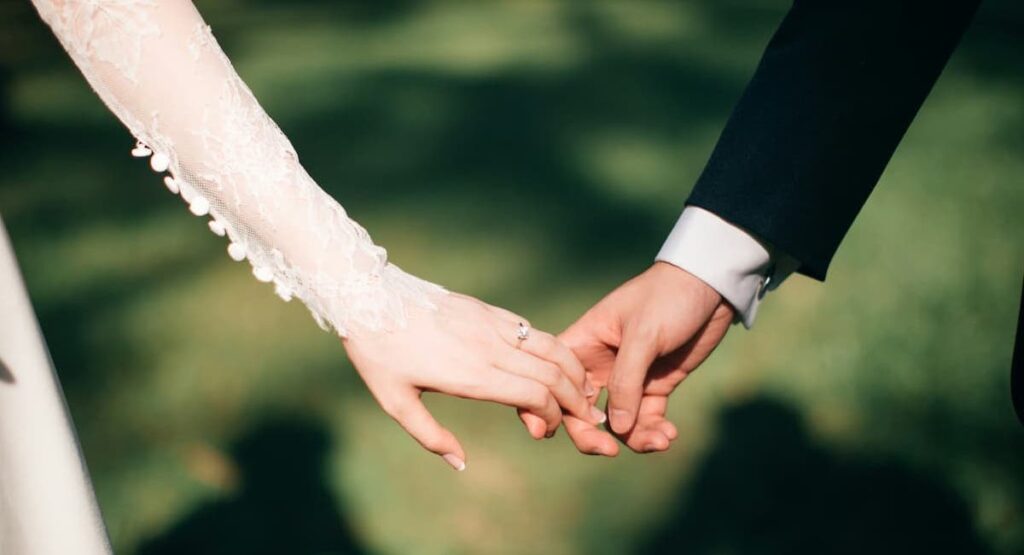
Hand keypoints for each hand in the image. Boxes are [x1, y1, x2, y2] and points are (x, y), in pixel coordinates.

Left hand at [342, 292, 605, 469]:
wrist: (369, 297)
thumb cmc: (379, 354)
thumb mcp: (395, 402)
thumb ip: (430, 436)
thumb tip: (461, 464)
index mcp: (471, 374)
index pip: (534, 394)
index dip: (551, 416)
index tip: (544, 431)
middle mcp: (489, 347)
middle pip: (553, 373)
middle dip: (575, 399)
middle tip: (584, 418)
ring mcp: (491, 324)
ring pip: (551, 346)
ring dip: (573, 371)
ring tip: (583, 390)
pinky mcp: (487, 310)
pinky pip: (531, 330)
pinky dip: (553, 348)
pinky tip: (556, 363)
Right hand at [559, 262, 734, 455]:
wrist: (711, 286)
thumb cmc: (668, 297)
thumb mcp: (643, 334)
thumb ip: (626, 381)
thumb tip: (615, 429)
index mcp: (583, 343)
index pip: (554, 380)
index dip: (549, 407)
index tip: (554, 432)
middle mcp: (599, 364)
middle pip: (581, 411)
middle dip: (592, 435)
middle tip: (610, 452)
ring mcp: (628, 378)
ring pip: (617, 422)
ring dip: (634, 438)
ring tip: (660, 440)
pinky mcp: (655, 385)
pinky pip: (646, 419)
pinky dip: (654, 431)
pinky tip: (669, 434)